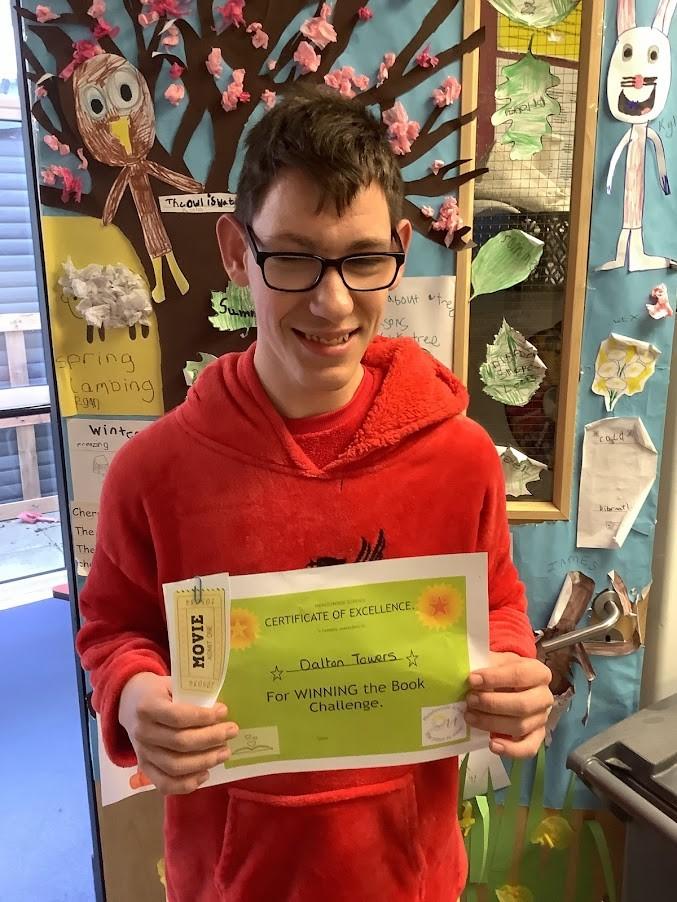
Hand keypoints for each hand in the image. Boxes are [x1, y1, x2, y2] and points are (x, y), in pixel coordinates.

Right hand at [118, 672, 238, 794]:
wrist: (129, 703)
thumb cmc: (157, 691)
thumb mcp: (170, 683)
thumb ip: (191, 695)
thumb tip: (221, 711)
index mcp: (147, 707)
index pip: (178, 717)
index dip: (204, 717)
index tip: (224, 711)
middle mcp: (142, 733)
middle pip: (180, 743)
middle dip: (211, 739)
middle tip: (232, 731)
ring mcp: (142, 753)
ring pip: (175, 766)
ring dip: (205, 761)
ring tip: (225, 752)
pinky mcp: (144, 768)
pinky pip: (165, 784)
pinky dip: (186, 784)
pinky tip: (205, 773)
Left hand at [464, 652, 552, 758]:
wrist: (509, 683)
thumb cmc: (501, 671)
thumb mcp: (496, 661)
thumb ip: (485, 664)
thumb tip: (465, 671)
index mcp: (538, 672)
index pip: (520, 675)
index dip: (494, 678)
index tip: (472, 680)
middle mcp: (544, 696)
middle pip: (522, 705)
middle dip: (492, 704)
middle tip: (470, 700)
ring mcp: (542, 718)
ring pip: (520, 726)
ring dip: (492, 723)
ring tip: (470, 716)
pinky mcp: (537, 737)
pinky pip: (528, 748)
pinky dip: (510, 750)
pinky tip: (491, 744)